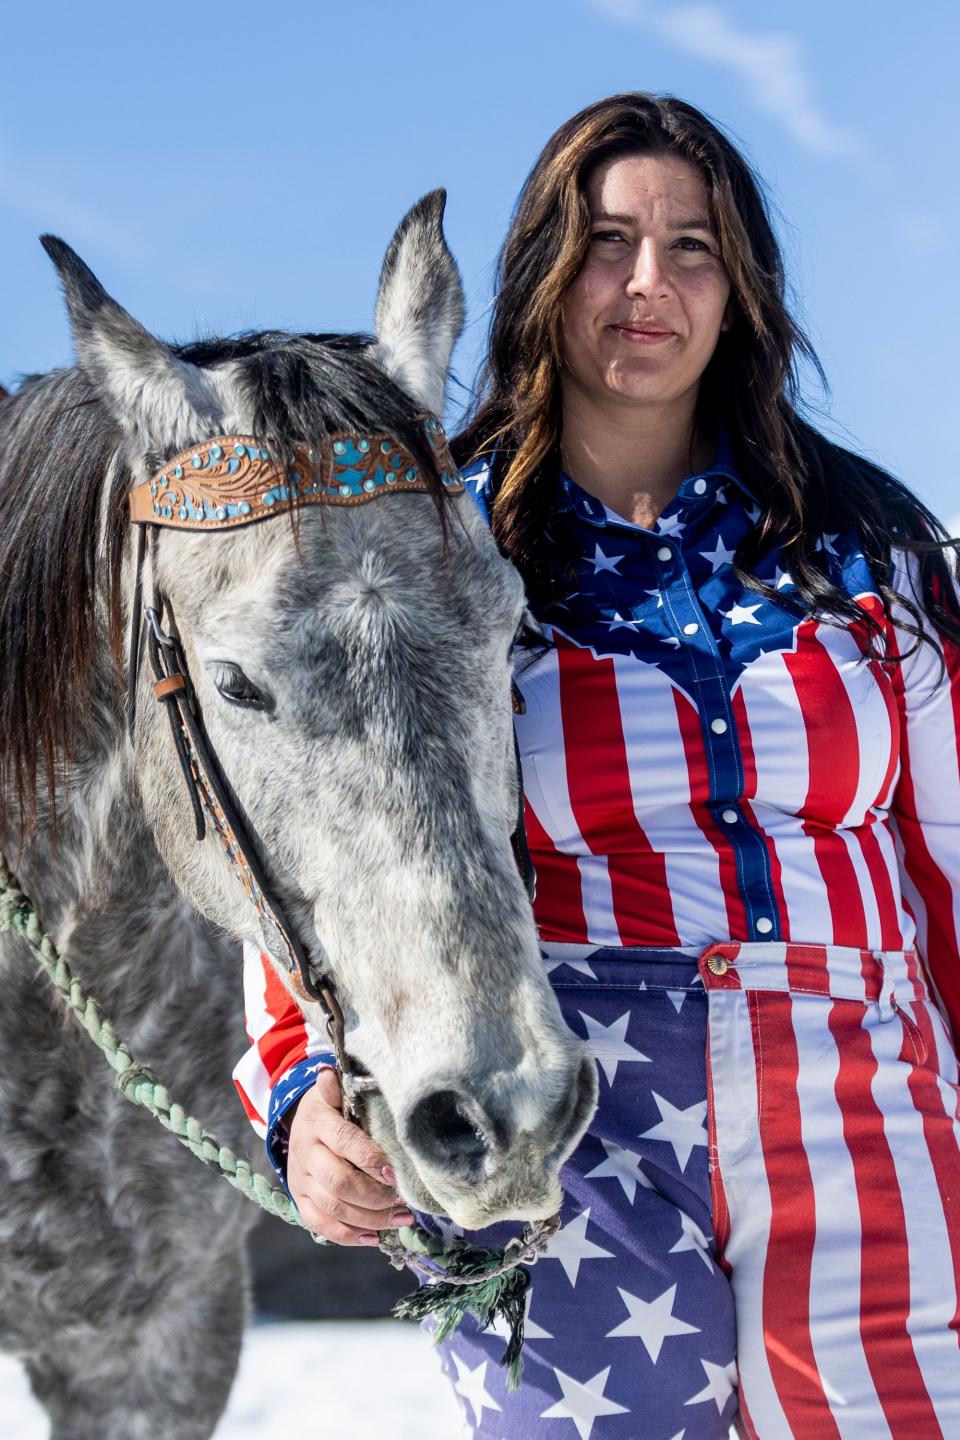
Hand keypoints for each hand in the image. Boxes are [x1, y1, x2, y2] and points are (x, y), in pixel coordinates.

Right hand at [286, 1068, 413, 1245]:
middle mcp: (306, 1153)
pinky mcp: (300, 1200)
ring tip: (401, 1220)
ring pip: (333, 1208)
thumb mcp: (334, 1091)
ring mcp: (300, 1180)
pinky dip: (348, 1236)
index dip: (372, 1161)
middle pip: (338, 1182)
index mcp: (318, 1123)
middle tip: (404, 1203)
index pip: (345, 1142)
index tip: (397, 1175)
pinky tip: (375, 1238)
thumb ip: (337, 1087)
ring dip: (370, 1219)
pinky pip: (320, 1225)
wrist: (299, 1122)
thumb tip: (328, 1074)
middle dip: (375, 1197)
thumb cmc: (332, 1106)